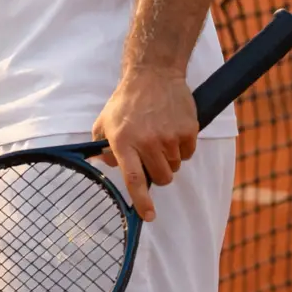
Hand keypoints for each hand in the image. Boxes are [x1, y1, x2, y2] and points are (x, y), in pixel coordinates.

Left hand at [90, 68, 198, 222]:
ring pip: (175, 166)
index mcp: (123, 141)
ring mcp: (169, 136)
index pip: (134, 178)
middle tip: (151, 153)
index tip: (149, 216)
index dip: (141, 201)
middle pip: (162, 178)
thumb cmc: (126, 101)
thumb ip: (102, 147)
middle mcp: (147, 141)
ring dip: (169, 157)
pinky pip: (188, 153)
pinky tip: (171, 127)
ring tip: (159, 133)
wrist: (153, 75)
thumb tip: (109, 167)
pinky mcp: (188, 130)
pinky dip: (182, 146)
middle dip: (158, 172)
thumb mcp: (105, 122)